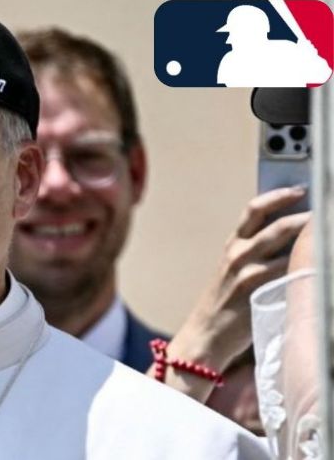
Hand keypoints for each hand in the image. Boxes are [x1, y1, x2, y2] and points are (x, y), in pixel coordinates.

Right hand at [150, 186, 308, 399]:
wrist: (205, 337)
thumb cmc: (224, 307)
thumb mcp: (234, 273)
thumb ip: (256, 254)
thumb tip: (293, 237)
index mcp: (232, 246)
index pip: (254, 210)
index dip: (278, 195)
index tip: (301, 188)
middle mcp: (237, 254)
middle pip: (274, 222)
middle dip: (302, 212)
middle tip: (324, 205)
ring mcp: (247, 271)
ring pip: (285, 244)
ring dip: (311, 235)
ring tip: (326, 230)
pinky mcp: (257, 290)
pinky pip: (289, 271)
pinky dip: (308, 265)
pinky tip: (320, 264)